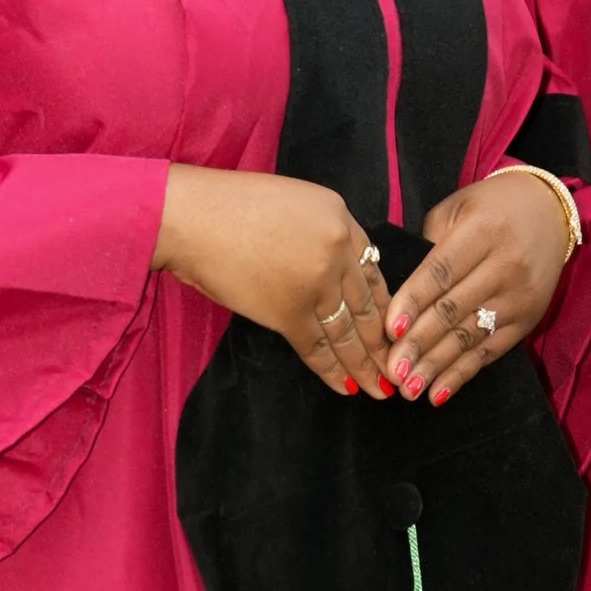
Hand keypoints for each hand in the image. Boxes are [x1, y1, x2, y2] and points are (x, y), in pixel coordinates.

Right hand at [154, 166, 396, 394]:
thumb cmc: (229, 205)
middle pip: (368, 305)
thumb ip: (319, 232)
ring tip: (380, 388)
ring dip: (365, 365)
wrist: (191, 217)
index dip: (384, 303)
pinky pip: (317, 349)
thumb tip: (330, 269)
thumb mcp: (292, 202)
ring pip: (348, 333)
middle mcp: (338, 250)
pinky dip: (332, 372)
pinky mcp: (289, 312)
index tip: (394, 327)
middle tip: (399, 367)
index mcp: (341, 217)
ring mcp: (316, 283)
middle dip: (384, 343)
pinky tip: (346, 388)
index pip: (372, 268)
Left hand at [388, 171, 572, 402]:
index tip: (388, 329)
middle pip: (454, 310)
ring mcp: (519, 297)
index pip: (441, 272)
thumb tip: (400, 295)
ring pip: (470, 336)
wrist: (550, 211)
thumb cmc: (491, 207)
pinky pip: (489, 352)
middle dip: (419, 343)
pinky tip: (438, 393)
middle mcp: (506, 266)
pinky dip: (462, 374)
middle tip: (391, 369)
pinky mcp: (527, 321)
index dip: (413, 302)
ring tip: (408, 388)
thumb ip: (429, 245)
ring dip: (436, 366)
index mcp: (483, 231)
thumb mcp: (457, 209)